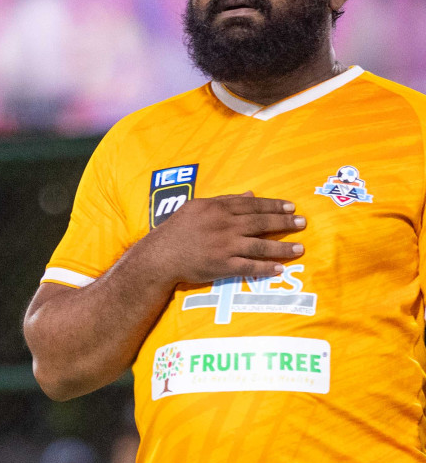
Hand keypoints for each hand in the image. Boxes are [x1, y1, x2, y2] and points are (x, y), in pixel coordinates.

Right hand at [139, 193, 304, 285]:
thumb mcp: (197, 207)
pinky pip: (249, 267)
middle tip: (303, 223)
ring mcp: (224, 247)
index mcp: (217, 209)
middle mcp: (224, 226)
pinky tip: (280, 268)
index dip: (274, 206)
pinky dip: (265, 268)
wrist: (159, 256)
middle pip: (261, 223)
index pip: (253, 205)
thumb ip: (224, 200)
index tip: (291, 208)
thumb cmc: (176, 230)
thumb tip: (251, 194)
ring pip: (260, 246)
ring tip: (300, 248)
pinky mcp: (221, 266)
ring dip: (282, 247)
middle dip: (285, 223)